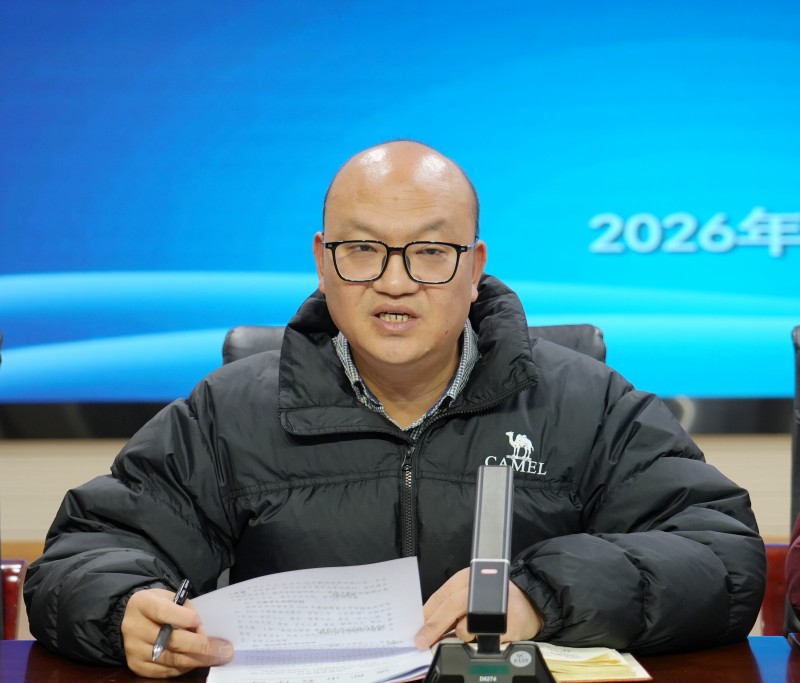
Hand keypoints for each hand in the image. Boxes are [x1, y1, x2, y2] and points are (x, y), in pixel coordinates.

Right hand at [121, 588, 233, 677]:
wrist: (132, 619)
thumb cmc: (158, 605)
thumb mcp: (170, 598)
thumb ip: (186, 611)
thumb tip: (203, 632)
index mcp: (142, 604)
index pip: (164, 612)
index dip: (185, 618)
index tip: (202, 623)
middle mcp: (134, 627)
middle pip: (171, 640)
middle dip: (202, 646)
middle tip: (225, 650)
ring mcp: (133, 649)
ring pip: (171, 659)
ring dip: (198, 660)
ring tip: (217, 658)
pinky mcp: (136, 666)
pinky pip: (165, 671)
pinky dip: (184, 668)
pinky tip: (198, 662)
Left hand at [414, 568, 542, 648]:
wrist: (531, 601)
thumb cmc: (496, 596)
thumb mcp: (471, 591)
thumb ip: (451, 604)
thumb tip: (427, 625)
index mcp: (469, 577)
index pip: (443, 595)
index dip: (427, 614)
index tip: (417, 630)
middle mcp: (482, 588)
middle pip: (452, 607)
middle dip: (434, 627)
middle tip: (422, 641)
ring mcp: (496, 606)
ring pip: (466, 628)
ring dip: (463, 635)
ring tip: (474, 629)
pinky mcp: (508, 626)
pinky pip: (483, 642)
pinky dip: (480, 642)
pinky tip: (487, 633)